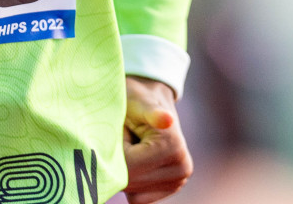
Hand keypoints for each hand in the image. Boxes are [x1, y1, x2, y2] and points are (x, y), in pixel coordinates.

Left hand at [122, 76, 191, 203]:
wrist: (149, 100)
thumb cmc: (136, 99)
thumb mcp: (138, 101)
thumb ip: (150, 112)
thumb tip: (166, 120)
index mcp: (173, 147)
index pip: (128, 167)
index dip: (110, 152)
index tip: (116, 132)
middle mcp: (182, 169)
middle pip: (130, 183)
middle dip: (116, 163)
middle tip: (121, 138)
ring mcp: (178, 182)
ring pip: (133, 193)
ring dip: (122, 172)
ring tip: (130, 147)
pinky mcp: (169, 189)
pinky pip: (138, 198)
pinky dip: (130, 182)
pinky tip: (133, 160)